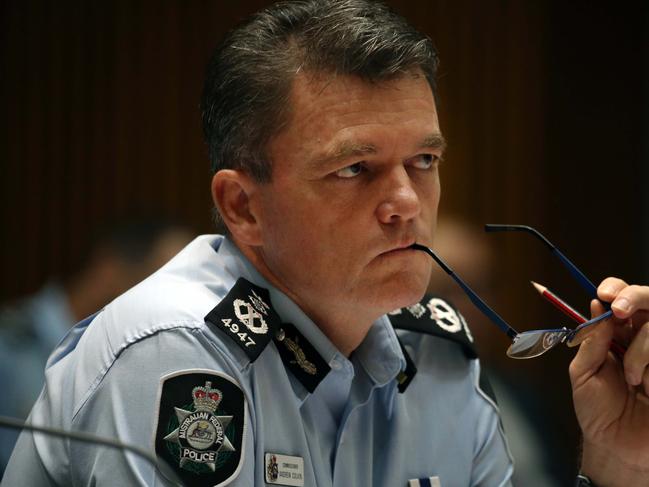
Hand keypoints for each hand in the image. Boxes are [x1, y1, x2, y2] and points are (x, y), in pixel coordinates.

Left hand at [570, 277, 648, 486]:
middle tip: (619, 310)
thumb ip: (590, 342)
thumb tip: (596, 306)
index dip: (617, 289)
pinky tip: (648, 389)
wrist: (618, 449)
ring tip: (631, 379)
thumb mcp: (583, 374)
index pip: (622, 299)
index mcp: (617, 336)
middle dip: (635, 297)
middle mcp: (643, 339)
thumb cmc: (597, 412)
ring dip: (639, 350)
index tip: (605, 294)